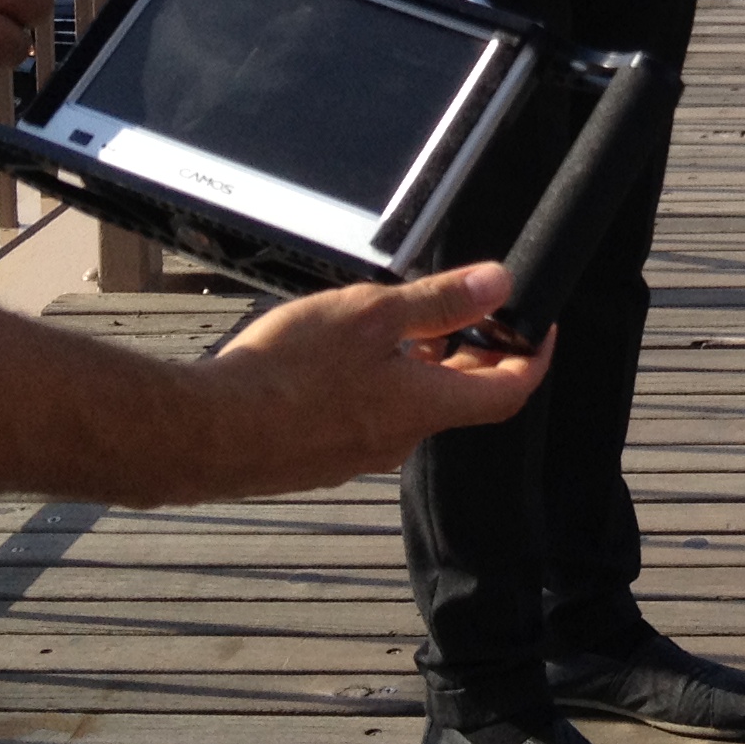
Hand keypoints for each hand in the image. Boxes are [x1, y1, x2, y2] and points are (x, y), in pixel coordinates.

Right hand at [180, 262, 548, 497]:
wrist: (204, 433)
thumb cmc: (286, 371)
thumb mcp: (371, 315)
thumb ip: (440, 300)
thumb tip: (501, 284)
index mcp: (423, 407)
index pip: (508, 392)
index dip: (534, 357)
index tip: (541, 327)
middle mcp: (398, 440)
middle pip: (457, 398)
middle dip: (470, 353)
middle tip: (464, 310)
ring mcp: (355, 455)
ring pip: (408, 405)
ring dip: (416, 366)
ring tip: (392, 321)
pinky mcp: (317, 459)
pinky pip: (365, 417)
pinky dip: (374, 384)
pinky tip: (336, 355)